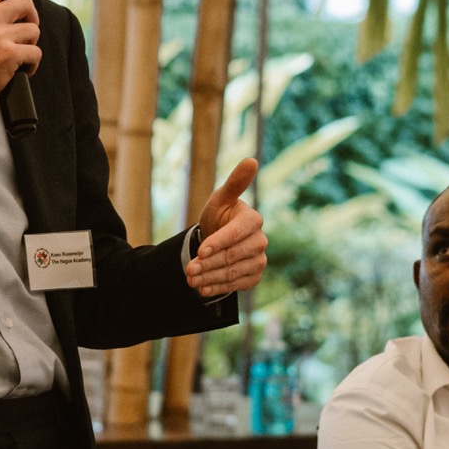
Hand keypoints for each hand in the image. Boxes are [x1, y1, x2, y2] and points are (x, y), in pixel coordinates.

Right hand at [0, 0, 40, 108]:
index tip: (19, 3)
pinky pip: (36, 52)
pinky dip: (32, 63)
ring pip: (34, 29)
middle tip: (24, 31)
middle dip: (31, 18)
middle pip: (26, 2)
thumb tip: (8, 2)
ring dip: (30, 43)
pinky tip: (21, 69)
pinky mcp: (9, 55)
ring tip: (18, 54)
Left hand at [187, 158, 266, 297]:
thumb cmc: (219, 215)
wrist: (218, 239)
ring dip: (209, 277)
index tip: (199, 251)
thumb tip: (251, 160)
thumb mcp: (221, 199)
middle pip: (232, 256)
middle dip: (208, 264)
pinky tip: (202, 288)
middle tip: (188, 269)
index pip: (236, 234)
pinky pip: (235, 285)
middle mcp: (260, 241)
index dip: (218, 243)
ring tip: (190, 279)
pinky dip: (217, 287)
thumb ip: (235, 183)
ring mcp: (259, 261)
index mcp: (253, 220)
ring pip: (232, 272)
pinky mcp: (253, 277)